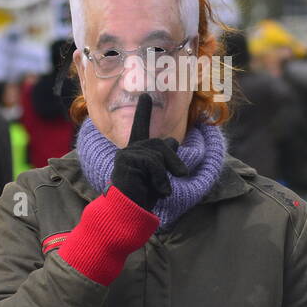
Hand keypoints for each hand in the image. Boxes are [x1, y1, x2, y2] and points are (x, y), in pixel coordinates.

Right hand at [110, 94, 188, 210]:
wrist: (128, 211)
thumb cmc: (144, 196)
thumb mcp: (161, 174)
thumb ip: (165, 157)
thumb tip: (172, 140)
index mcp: (138, 151)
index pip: (141, 128)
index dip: (144, 111)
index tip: (146, 94)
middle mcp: (130, 149)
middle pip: (162, 143)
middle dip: (175, 159)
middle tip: (181, 174)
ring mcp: (126, 154)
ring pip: (159, 153)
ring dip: (168, 172)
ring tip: (164, 189)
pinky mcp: (126, 160)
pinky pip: (154, 163)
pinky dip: (161, 179)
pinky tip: (159, 191)